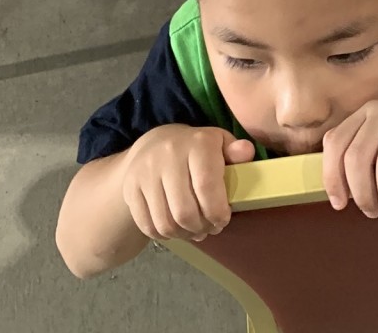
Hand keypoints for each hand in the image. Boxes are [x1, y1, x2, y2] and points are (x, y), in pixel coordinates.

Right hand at [120, 124, 253, 243]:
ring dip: (183, 235)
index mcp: (197, 143)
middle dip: (201, 228)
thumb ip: (235, 152)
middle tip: (209, 229)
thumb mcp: (219, 144)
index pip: (206, 186)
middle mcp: (168, 155)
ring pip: (165, 223)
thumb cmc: (196, 149)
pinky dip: (165, 235)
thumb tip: (246, 152)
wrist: (153, 145)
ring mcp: (145, 172)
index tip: (223, 220)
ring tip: (194, 231)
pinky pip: (148, 226)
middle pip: (185, 211)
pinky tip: (176, 230)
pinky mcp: (131, 189)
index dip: (217, 212)